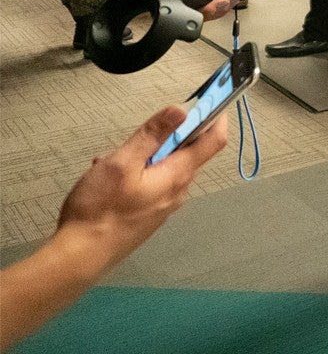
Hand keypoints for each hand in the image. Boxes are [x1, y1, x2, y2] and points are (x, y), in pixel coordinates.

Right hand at [56, 105, 226, 272]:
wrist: (81, 256)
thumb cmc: (100, 209)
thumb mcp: (123, 163)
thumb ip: (152, 135)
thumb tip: (181, 110)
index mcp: (178, 175)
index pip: (213, 141)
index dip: (217, 117)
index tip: (214, 99)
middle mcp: (178, 190)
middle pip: (187, 153)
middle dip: (165, 137)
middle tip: (138, 136)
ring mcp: (164, 204)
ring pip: (163, 168)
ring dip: (143, 156)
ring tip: (109, 162)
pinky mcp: (149, 214)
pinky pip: (151, 184)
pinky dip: (135, 174)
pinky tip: (107, 179)